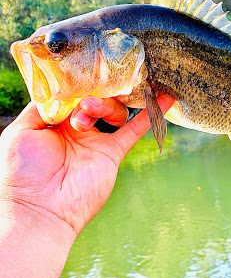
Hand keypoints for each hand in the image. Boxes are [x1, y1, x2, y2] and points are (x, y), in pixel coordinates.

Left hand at [0, 96, 173, 236]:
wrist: (39, 208)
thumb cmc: (22, 172)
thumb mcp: (21, 132)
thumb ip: (40, 108)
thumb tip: (61, 90)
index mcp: (54, 122)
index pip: (72, 94)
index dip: (77, 82)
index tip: (83, 69)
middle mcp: (76, 129)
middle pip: (94, 98)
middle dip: (92, 92)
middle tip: (85, 97)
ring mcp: (95, 141)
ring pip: (112, 110)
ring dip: (104, 104)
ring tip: (91, 109)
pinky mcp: (112, 154)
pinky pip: (133, 130)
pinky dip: (149, 116)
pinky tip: (162, 99)